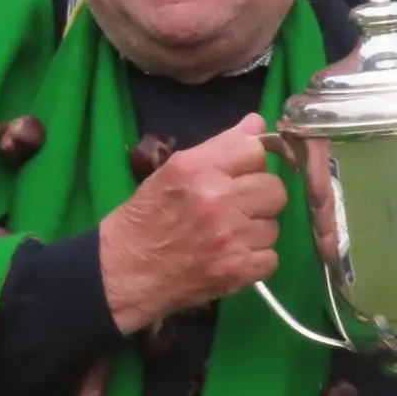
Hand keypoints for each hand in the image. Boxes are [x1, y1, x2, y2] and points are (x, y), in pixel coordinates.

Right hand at [98, 114, 286, 333]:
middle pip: (274, 189)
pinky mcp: (238, 270)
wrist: (122, 273)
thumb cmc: (143, 219)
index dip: (249, 162)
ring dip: (254, 231)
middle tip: (234, 208)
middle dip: (257, 198)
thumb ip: (218, 147)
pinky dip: (254, 260)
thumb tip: (257, 122)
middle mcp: (217, 198)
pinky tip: (230, 257)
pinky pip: (270, 258)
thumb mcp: (170, 172)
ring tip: (227, 236)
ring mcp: (231, 236)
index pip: (254, 149)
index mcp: (196, 168)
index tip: (238, 174)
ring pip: (273, 225)